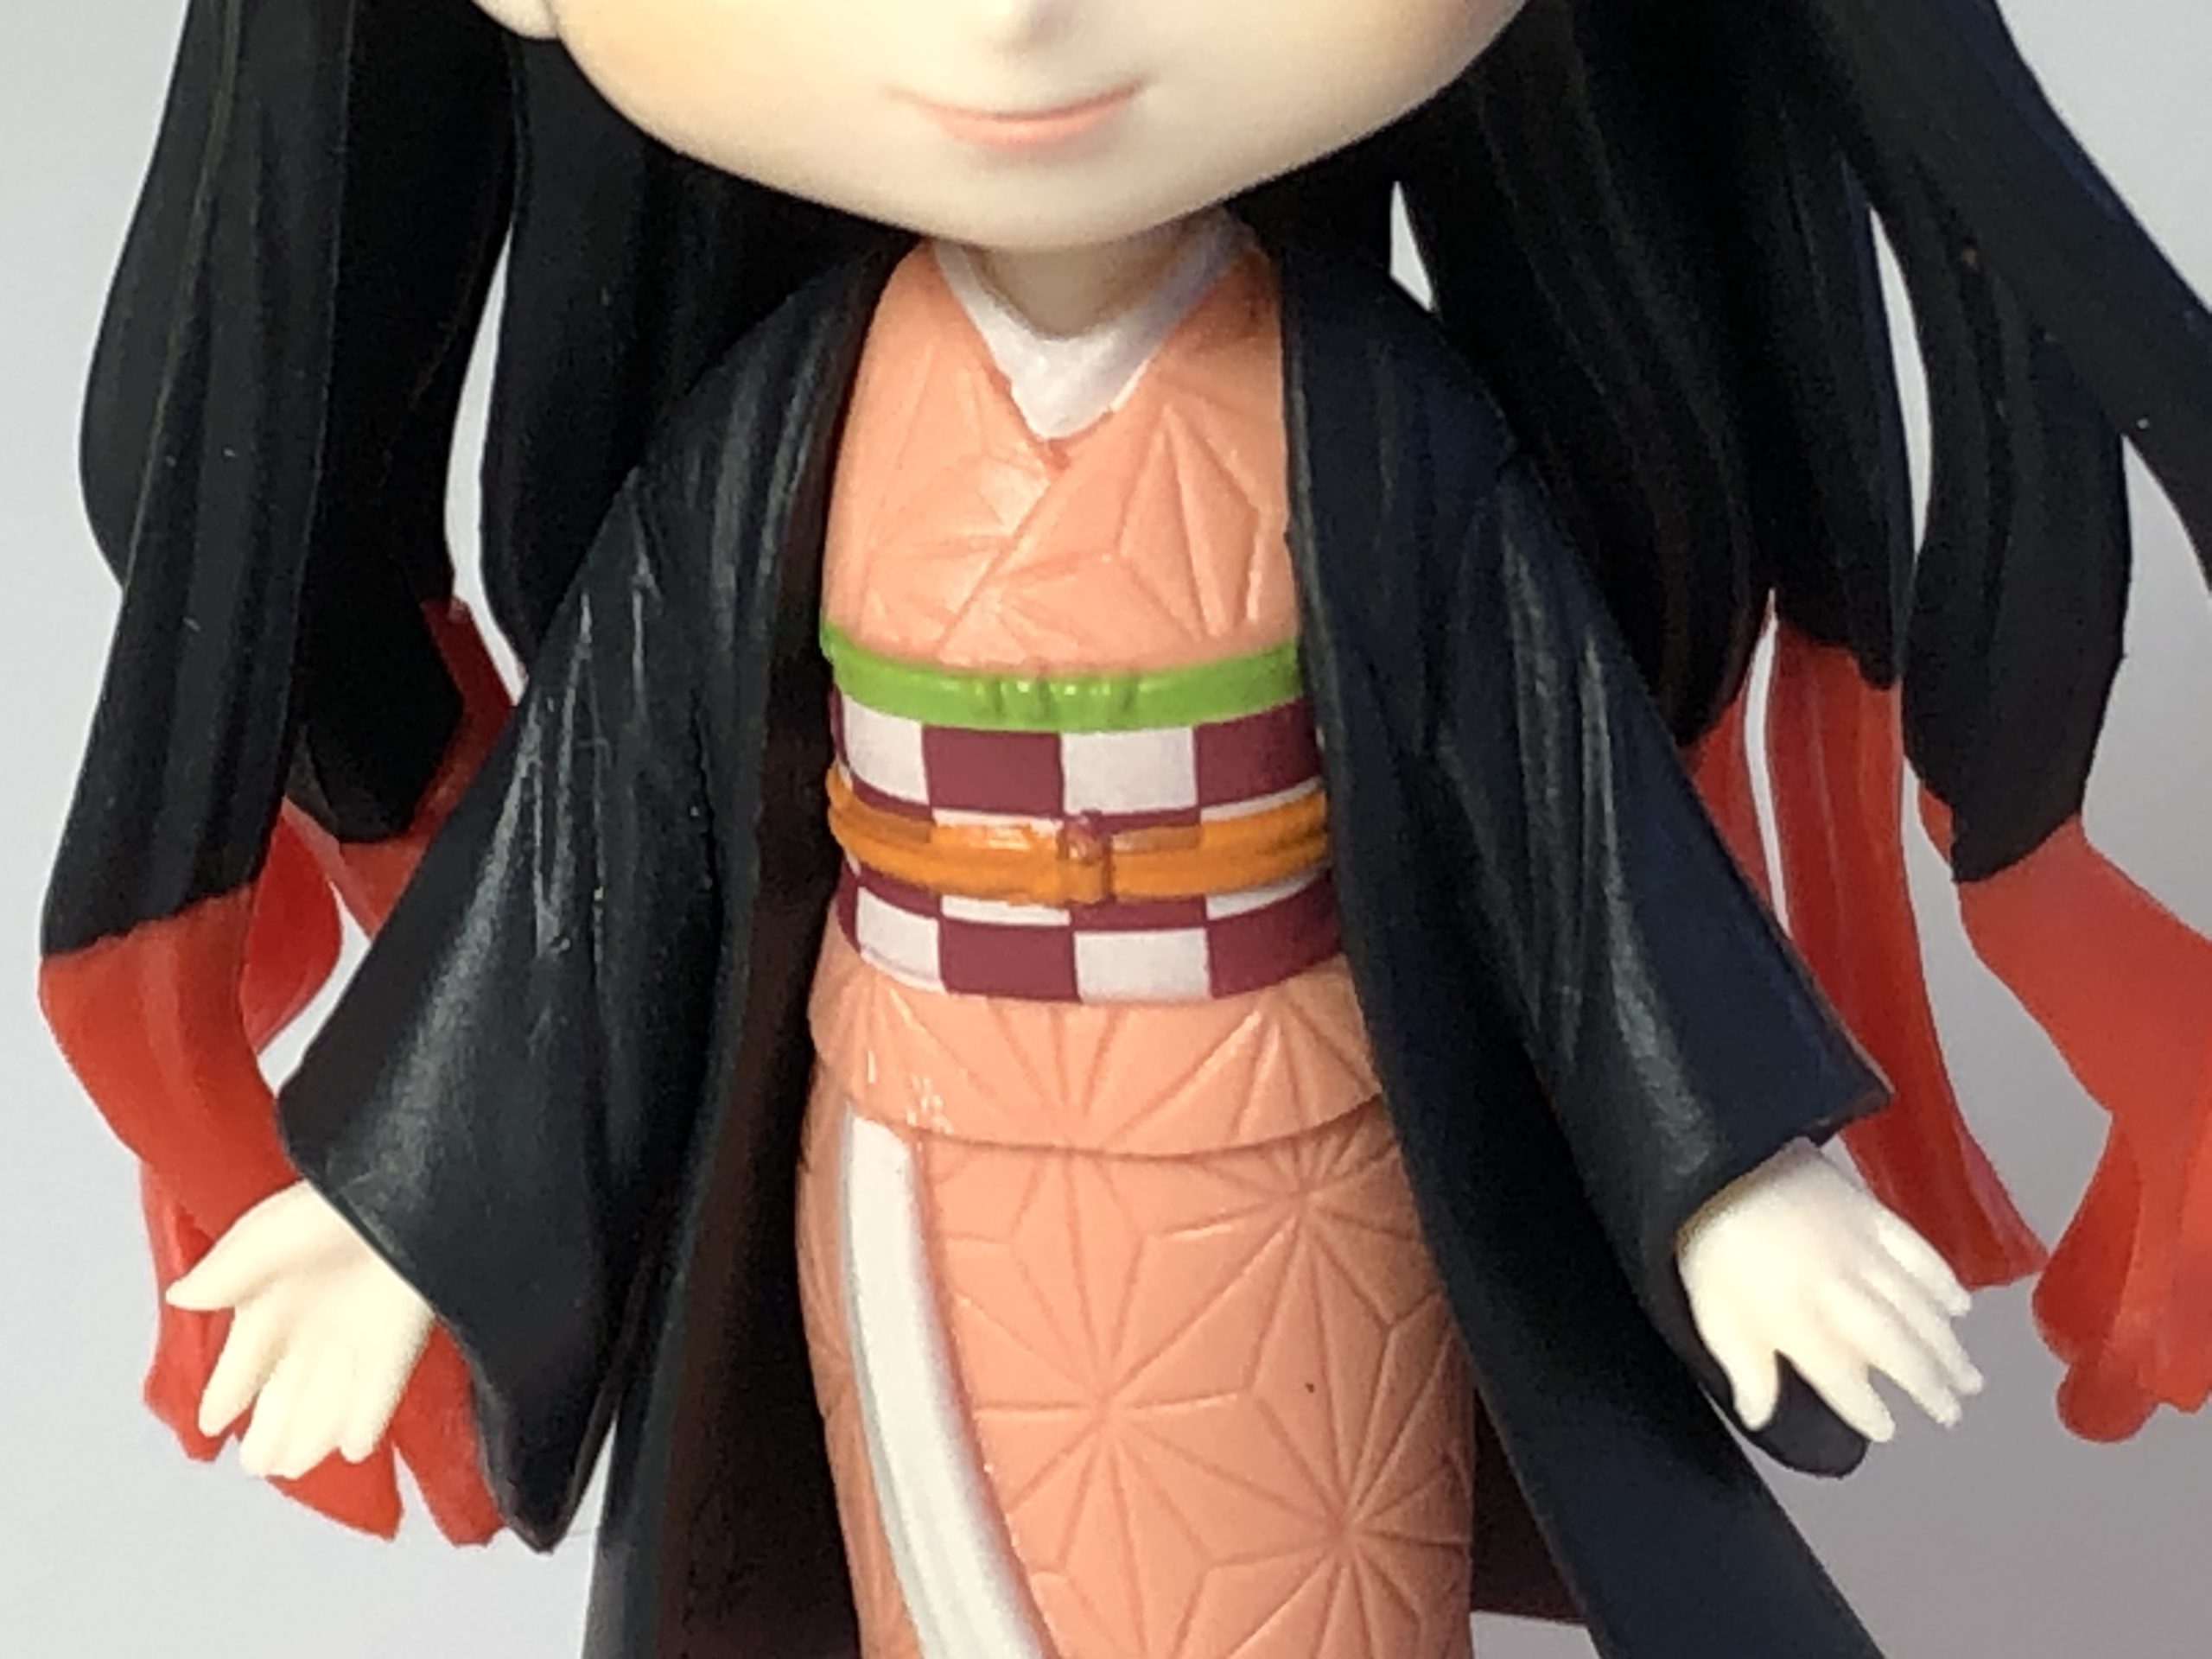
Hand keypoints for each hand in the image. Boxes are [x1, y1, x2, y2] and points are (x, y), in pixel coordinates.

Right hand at [167, 1180, 435, 1480]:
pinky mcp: (402, 1339)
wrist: (407, 1187)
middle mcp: (315, 1322)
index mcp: (275, 1295)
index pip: (243, 1357)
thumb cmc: (332, 1204)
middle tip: (256, 1466)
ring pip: (328, 1398)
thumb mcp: (267, 1236)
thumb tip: (180, 1298)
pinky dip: (367, 1418)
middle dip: (272, 1425)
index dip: (227, 1389)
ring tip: (289, 1468)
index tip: (211, 1422)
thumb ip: (226, 1273)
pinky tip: (354, 1448)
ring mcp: (360, 1333)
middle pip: (287, 1387)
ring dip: (310, 1433)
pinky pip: (381, 1390)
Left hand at [1677, 1139, 1983, 1441]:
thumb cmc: (1705, 1240)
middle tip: (1950, 1414)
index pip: (1842, 1379)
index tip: (1887, 1428)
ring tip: (1968, 1378)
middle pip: (1895, 1347)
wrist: (1717, 1158)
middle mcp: (1838, 1291)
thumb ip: (1742, 1365)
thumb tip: (1758, 1414)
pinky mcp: (1871, 1212)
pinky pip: (1919, 1252)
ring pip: (1918, 1307)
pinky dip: (1944, 1282)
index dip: (1866, 1409)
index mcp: (1795, 1319)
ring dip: (1947, 1346)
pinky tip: (1960, 1306)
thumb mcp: (1710, 1311)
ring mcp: (1861, 1249)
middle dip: (1927, 1384)